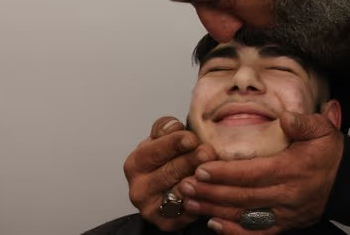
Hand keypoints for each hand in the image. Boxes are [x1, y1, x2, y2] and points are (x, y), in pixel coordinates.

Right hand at [124, 116, 216, 231]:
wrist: (167, 188)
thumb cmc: (167, 159)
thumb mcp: (162, 139)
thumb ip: (165, 128)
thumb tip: (174, 125)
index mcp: (136, 162)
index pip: (156, 150)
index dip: (176, 142)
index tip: (193, 138)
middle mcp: (139, 188)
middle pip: (169, 171)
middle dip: (192, 160)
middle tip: (209, 152)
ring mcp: (151, 208)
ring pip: (179, 193)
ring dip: (198, 180)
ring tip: (212, 170)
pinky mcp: (165, 223)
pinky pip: (186, 212)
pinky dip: (201, 201)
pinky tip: (212, 190)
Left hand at [177, 111, 343, 233]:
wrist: (349, 182)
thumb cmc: (331, 154)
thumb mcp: (322, 129)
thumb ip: (303, 122)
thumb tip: (284, 118)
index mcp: (292, 169)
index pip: (252, 173)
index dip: (225, 173)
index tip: (202, 169)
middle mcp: (286, 194)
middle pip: (241, 196)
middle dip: (210, 192)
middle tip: (184, 186)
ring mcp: (284, 212)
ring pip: (243, 214)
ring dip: (214, 209)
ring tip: (190, 202)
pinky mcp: (285, 224)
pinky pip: (256, 232)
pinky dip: (233, 231)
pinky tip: (214, 225)